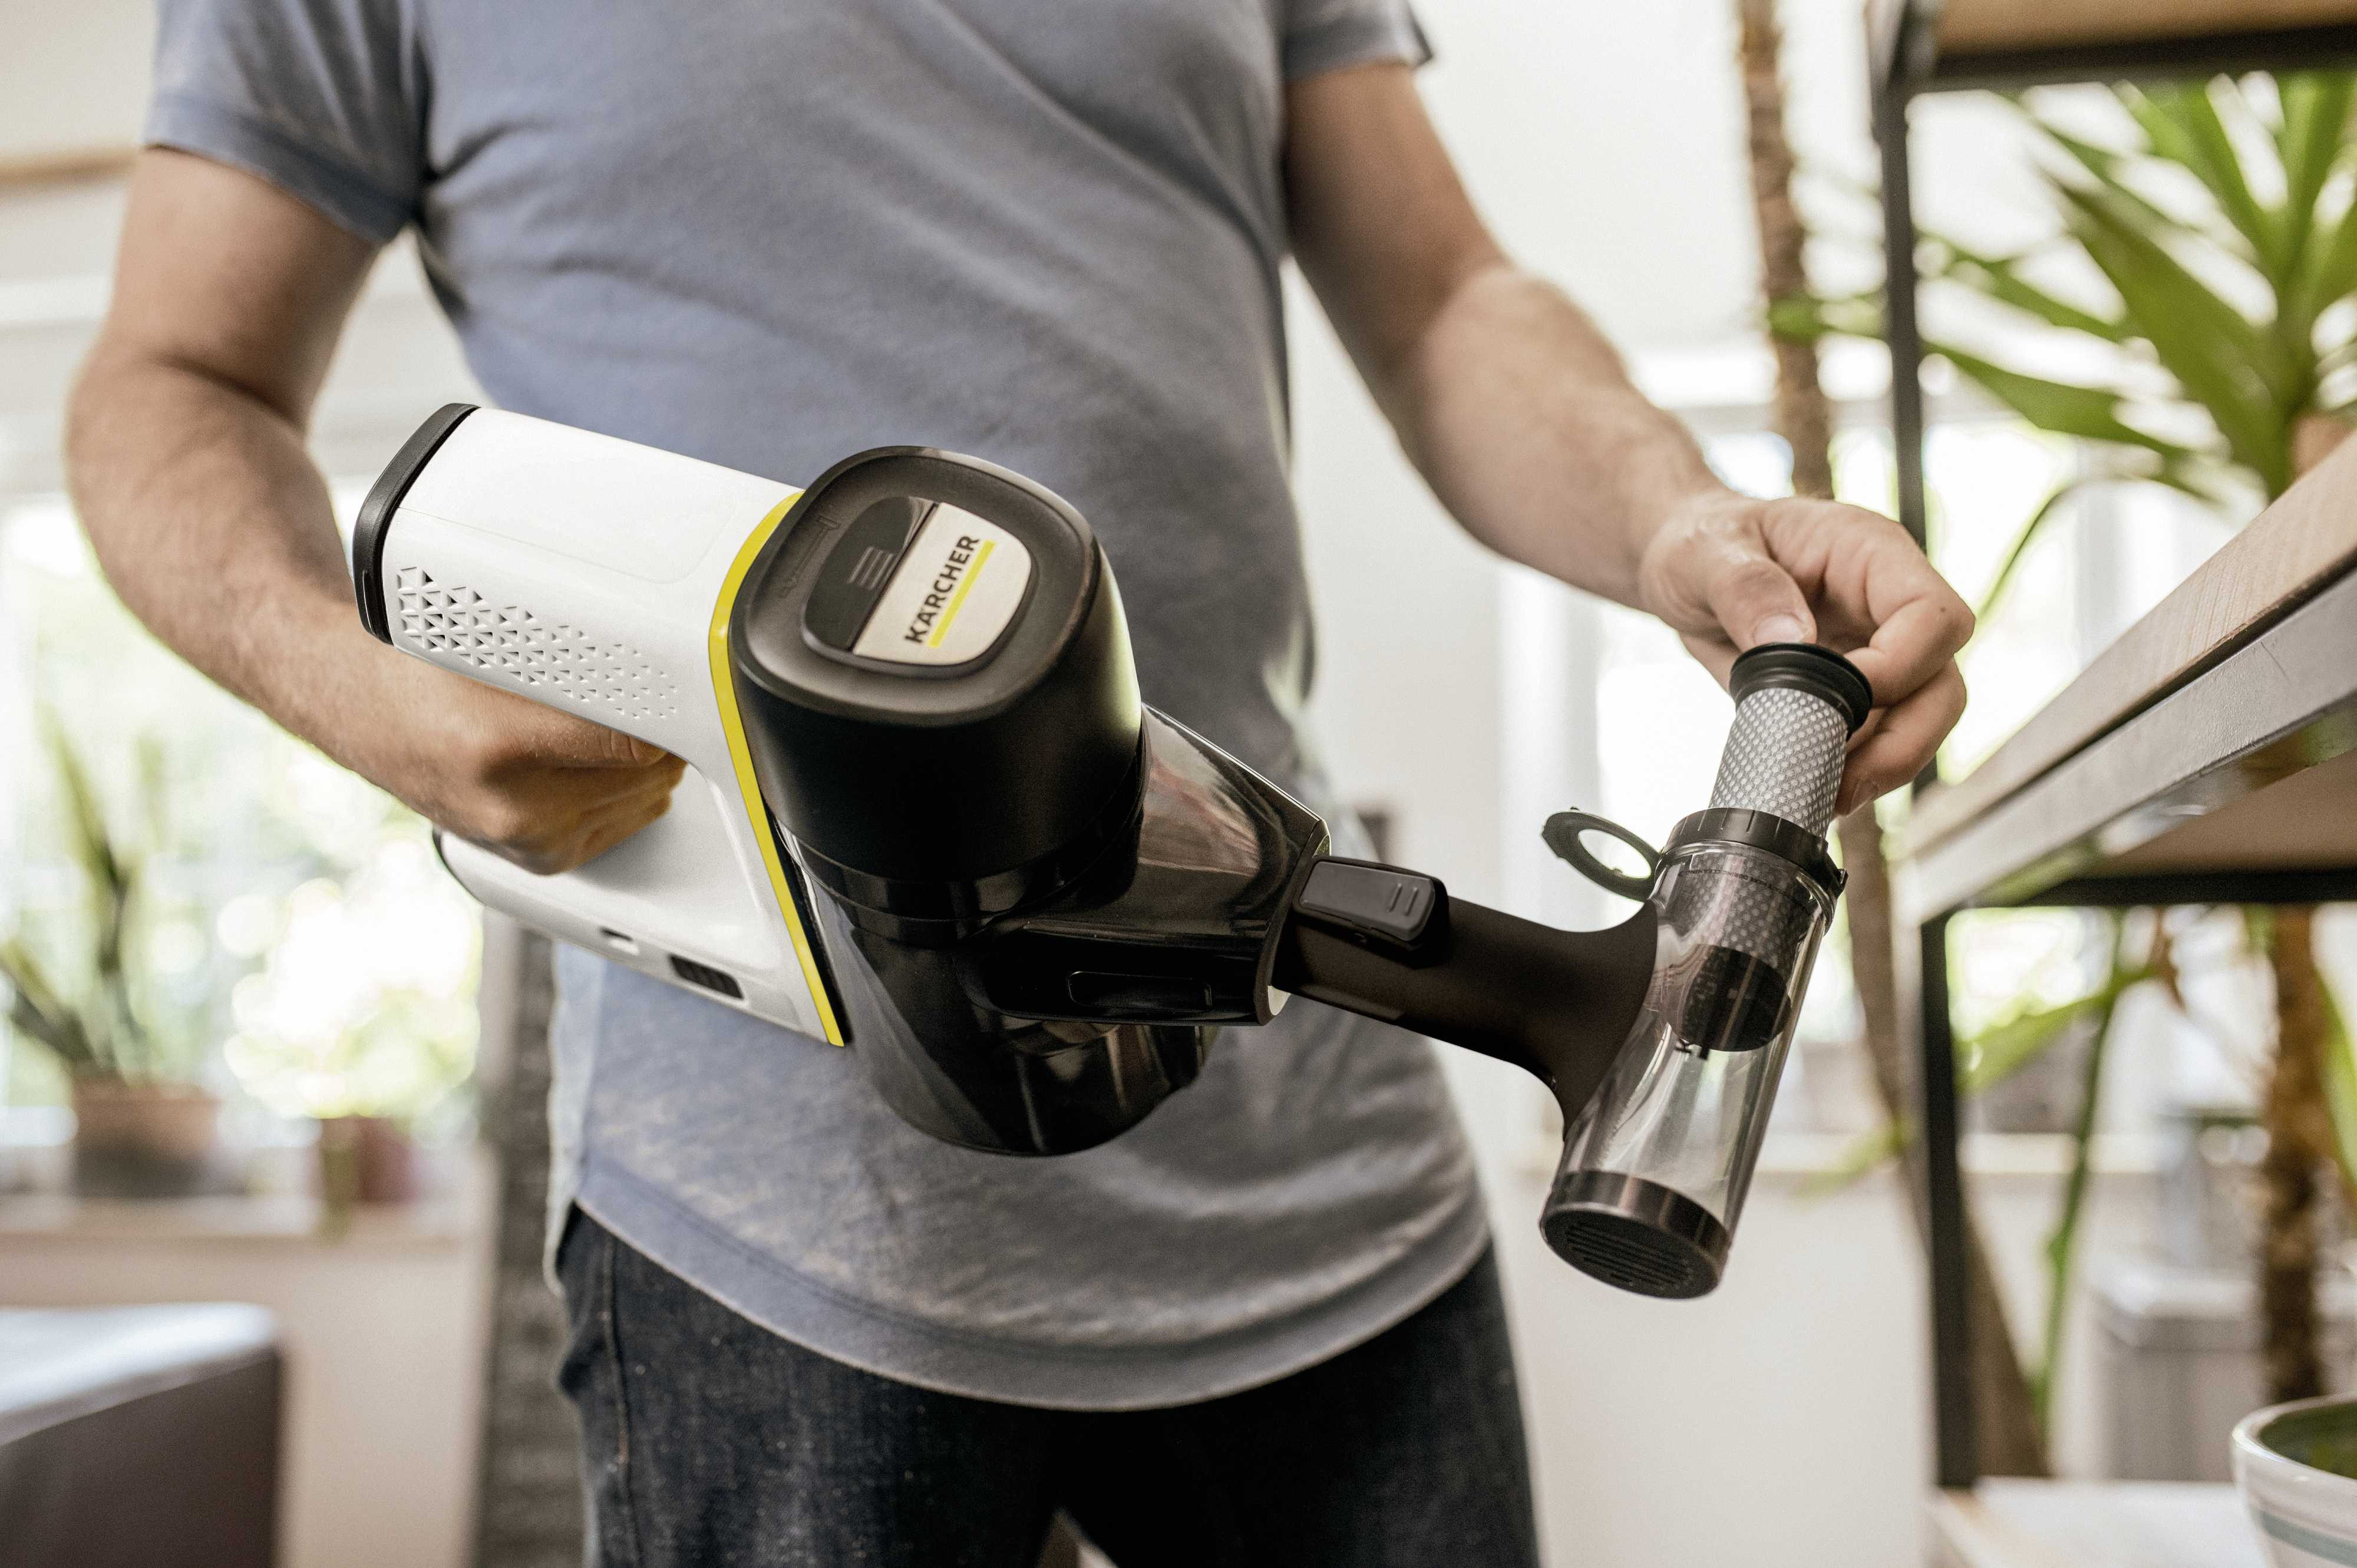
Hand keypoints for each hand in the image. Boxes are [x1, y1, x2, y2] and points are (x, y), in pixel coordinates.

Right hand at [338, 641, 686, 875]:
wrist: (366, 718)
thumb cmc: (419, 676)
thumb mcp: (493, 649)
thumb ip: (573, 663)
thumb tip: (657, 666)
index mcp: (496, 747)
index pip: (634, 740)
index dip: (669, 710)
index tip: (688, 689)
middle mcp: (513, 808)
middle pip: (649, 772)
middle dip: (661, 732)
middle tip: (648, 695)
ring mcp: (528, 842)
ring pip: (647, 798)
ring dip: (649, 764)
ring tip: (612, 724)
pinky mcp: (542, 861)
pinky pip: (628, 821)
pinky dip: (629, 791)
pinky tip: (599, 762)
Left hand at [1635, 490, 1972, 813]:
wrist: (1682, 569)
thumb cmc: (1700, 542)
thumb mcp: (1703, 551)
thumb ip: (1743, 587)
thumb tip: (1790, 638)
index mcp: (1868, 553)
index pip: (1932, 614)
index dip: (1901, 665)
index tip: (1840, 697)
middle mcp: (1884, 605)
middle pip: (1942, 682)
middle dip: (1905, 740)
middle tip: (1844, 782)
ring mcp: (1874, 652)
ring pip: (1920, 721)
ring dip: (1882, 766)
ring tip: (1824, 794)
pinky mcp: (1850, 693)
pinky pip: (1875, 740)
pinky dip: (1852, 770)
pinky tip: (1813, 786)